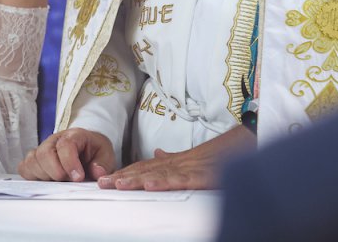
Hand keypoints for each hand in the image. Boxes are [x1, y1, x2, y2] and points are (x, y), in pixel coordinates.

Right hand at [18, 128, 115, 181]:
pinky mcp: (35, 160)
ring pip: (32, 161)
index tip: (78, 177)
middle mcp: (54, 140)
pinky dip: (32, 176)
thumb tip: (97, 172)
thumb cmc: (94, 152)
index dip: (69, 163)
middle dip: (56, 171)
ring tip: (59, 181)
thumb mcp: (106, 155)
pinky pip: (24, 167)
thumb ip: (103, 164)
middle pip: (44, 153)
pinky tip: (46, 180)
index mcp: (73, 135)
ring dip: (45, 175)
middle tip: (68, 181)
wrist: (87, 148)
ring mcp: (42, 149)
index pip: (65, 145)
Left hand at [98, 125, 254, 190]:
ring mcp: (184, 170)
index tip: (104, 180)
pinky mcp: (198, 177)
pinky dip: (163, 182)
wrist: (235, 152)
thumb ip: (170, 159)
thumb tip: (156, 153)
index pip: (140, 168)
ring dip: (135, 179)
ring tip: (118, 184)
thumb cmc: (210, 159)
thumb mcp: (187, 160)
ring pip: (155, 174)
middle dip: (121, 177)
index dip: (123, 174)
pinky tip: (150, 185)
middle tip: (102, 183)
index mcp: (168, 164)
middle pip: (142, 171)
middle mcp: (172, 165)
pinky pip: (178, 180)